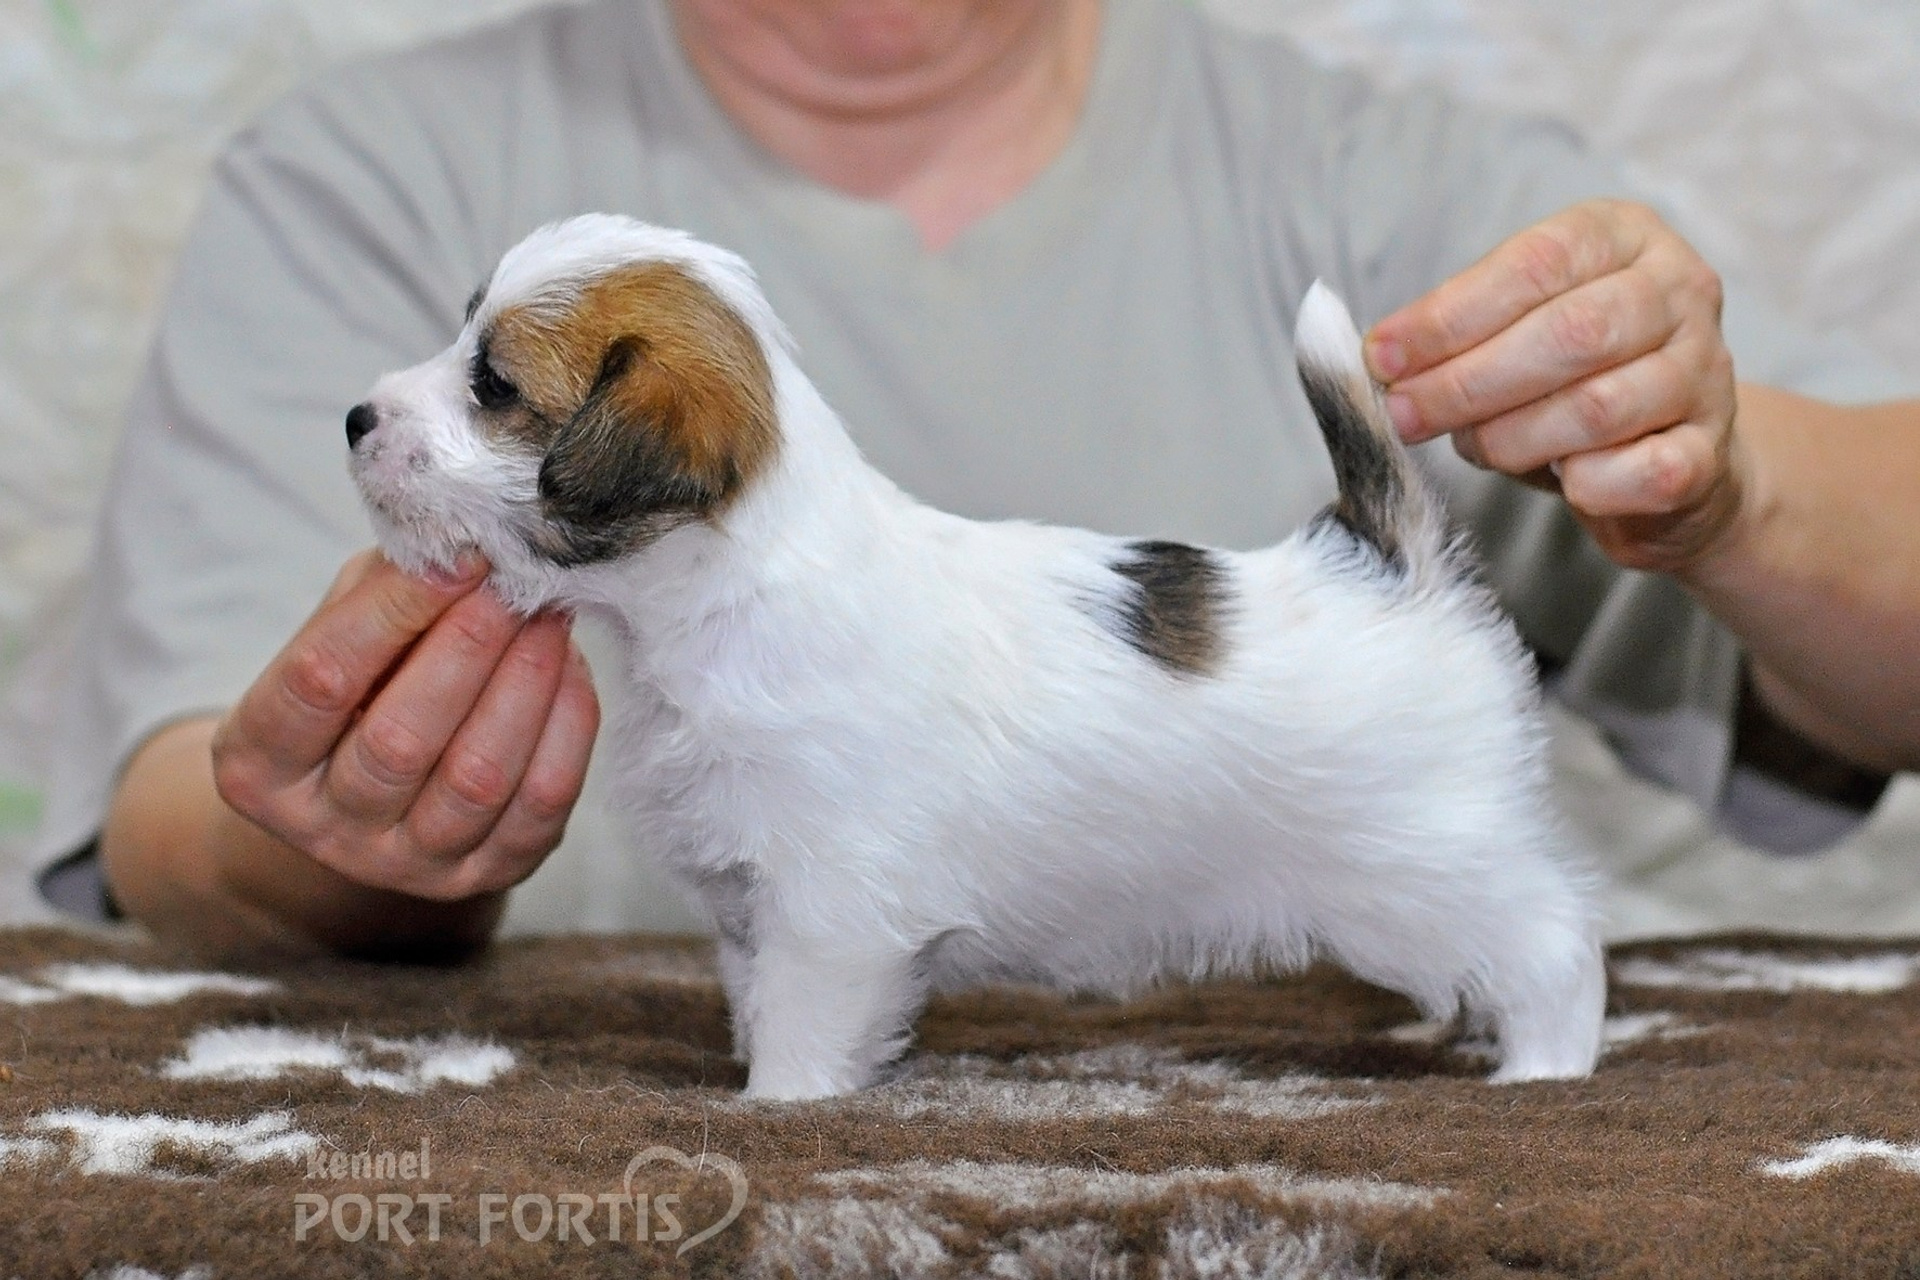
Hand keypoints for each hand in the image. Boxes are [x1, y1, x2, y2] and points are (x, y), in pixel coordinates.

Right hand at [210, 549, 599, 902]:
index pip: (320, 679)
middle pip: (400, 739)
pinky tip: (570, 668)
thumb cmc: (358, 688)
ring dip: (524, 683)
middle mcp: (325, 829)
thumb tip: (452, 531)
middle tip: (515, 582)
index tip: (457, 556)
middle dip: (468, 647)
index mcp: (258, 764)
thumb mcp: (338, 632)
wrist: (379, 791)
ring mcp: (408, 865)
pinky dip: (565, 728)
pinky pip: (540, 804)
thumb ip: (380, 587)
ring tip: (549, 614)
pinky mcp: (486, 875)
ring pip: (477, 777)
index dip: (393, 611)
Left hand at [1364, 199, 1744, 574]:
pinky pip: (1643, 472)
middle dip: (1468, 382)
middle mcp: (1678, 291)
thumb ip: (1460, 334)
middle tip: (1406, 415)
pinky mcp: (1713, 453)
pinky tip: (1562, 483)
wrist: (1671, 454)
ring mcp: (1706, 372)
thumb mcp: (1516, 331)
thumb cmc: (1572, 381)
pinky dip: (1586, 486)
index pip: (1533, 265)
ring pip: (1599, 407)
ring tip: (1475, 447)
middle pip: (1570, 333)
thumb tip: (1382, 359)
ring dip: (1513, 437)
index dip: (1448, 317)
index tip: (1383, 357)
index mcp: (1622, 237)